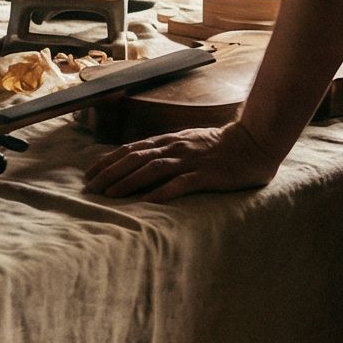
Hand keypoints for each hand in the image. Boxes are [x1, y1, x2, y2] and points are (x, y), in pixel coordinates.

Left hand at [82, 120, 287, 201]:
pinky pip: (182, 183)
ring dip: (129, 181)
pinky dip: (163, 191)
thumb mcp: (187, 143)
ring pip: (153, 168)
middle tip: (90, 188)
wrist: (253, 143)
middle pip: (135, 158)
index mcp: (168, 140)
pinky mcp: (207, 174)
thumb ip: (165, 151)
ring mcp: (191, 160)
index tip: (88, 174)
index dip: (107, 161)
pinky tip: (149, 202)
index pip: (130, 149)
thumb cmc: (218, 146)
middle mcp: (175, 147)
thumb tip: (138, 162)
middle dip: (110, 173)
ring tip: (110, 195)